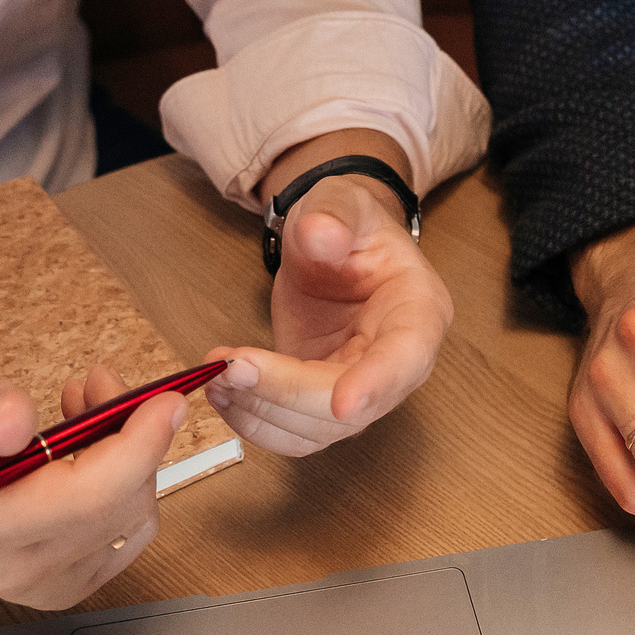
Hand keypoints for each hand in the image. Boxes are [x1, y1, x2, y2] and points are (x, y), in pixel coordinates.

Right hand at [0, 353, 180, 610]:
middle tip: (100, 383)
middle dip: (132, 436)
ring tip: (83, 408)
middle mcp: (17, 570)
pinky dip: (126, 485)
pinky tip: (90, 449)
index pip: (86, 498)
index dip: (137, 447)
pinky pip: (129, 534)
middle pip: (118, 507)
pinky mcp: (68, 582)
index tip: (165, 401)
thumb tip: (15, 421)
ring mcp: (45, 584)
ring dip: (129, 457)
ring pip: (132, 519)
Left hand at [206, 131, 453, 455]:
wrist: (328, 245)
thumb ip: (335, 215)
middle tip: (232, 367)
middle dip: (286, 394)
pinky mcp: (320, 402)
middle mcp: (398, 365)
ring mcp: (359, 391)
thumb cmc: (346, 225)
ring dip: (260, 412)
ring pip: (316, 431)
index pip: (406, 358)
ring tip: (214, 374)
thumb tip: (320, 234)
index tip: (342, 404)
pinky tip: (221, 391)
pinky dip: (251, 420)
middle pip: (352, 408)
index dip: (376, 384)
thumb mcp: (342, 202)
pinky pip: (290, 432)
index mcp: (419, 313)